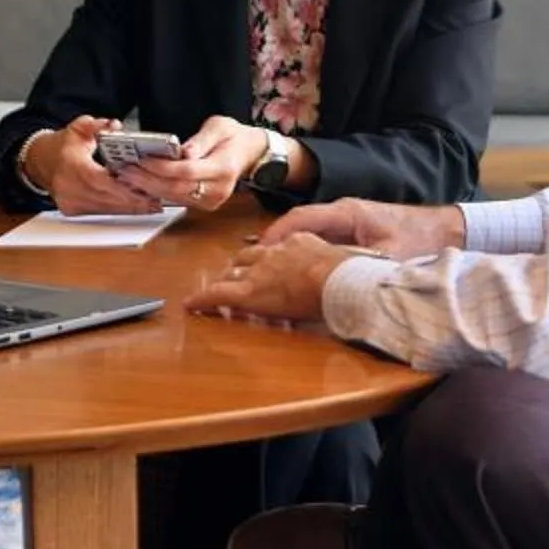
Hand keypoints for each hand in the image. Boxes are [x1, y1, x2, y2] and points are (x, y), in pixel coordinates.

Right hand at [34, 117, 163, 216]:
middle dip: (132, 200)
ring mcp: (69, 201)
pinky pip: (99, 212)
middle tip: (155, 200)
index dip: (121, 187)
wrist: (41, 161)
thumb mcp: (79, 127)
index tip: (141, 189)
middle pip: (105, 198)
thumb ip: (97, 124)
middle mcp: (67, 186)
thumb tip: (113, 125)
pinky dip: (117, 209)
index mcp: (70, 164)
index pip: (98, 179)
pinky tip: (134, 207)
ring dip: (128, 208)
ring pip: (104, 209)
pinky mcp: (72, 210)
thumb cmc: (63, 146)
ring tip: (151, 205)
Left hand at [123, 114, 268, 212]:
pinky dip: (157, 192)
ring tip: (127, 176)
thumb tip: (184, 151)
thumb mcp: (220, 127)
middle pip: (177, 188)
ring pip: (175, 197)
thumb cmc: (233, 137)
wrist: (250, 154)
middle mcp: (219, 188)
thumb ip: (202, 139)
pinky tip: (141, 183)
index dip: (162, 167)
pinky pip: (178, 200)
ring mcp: (213, 200)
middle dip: (148, 180)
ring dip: (148, 188)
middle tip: (126, 169)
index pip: (187, 171)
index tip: (142, 159)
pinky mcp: (205, 204)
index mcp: (224, 167)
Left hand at [186, 233, 359, 324]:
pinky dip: (203, 299)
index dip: (267, 259)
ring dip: (225, 281)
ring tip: (216, 291)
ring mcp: (260, 270)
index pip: (276, 249)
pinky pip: (219, 294)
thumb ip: (344, 268)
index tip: (267, 266)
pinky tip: (192, 305)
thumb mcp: (350, 265)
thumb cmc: (353, 277)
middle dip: (240, 265)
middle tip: (233, 275)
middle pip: (250, 256)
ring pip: (233, 272)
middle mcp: (276, 252)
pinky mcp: (250, 291)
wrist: (341, 279)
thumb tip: (357, 277)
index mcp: (301, 243)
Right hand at [260, 196, 464, 259]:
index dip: (276, 236)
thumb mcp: (392, 257)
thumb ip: (363, 268)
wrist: (447, 230)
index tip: (257, 253)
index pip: (301, 219)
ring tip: (263, 272)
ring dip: (286, 251)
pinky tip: (293, 274)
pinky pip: (318, 242)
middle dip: (272, 246)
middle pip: (297, 227)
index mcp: (347, 214)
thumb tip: (337, 285)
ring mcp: (346, 224)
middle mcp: (342, 214)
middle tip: (249, 267)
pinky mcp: (352, 235)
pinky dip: (302, 255)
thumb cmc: (422, 239)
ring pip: (306, 235)